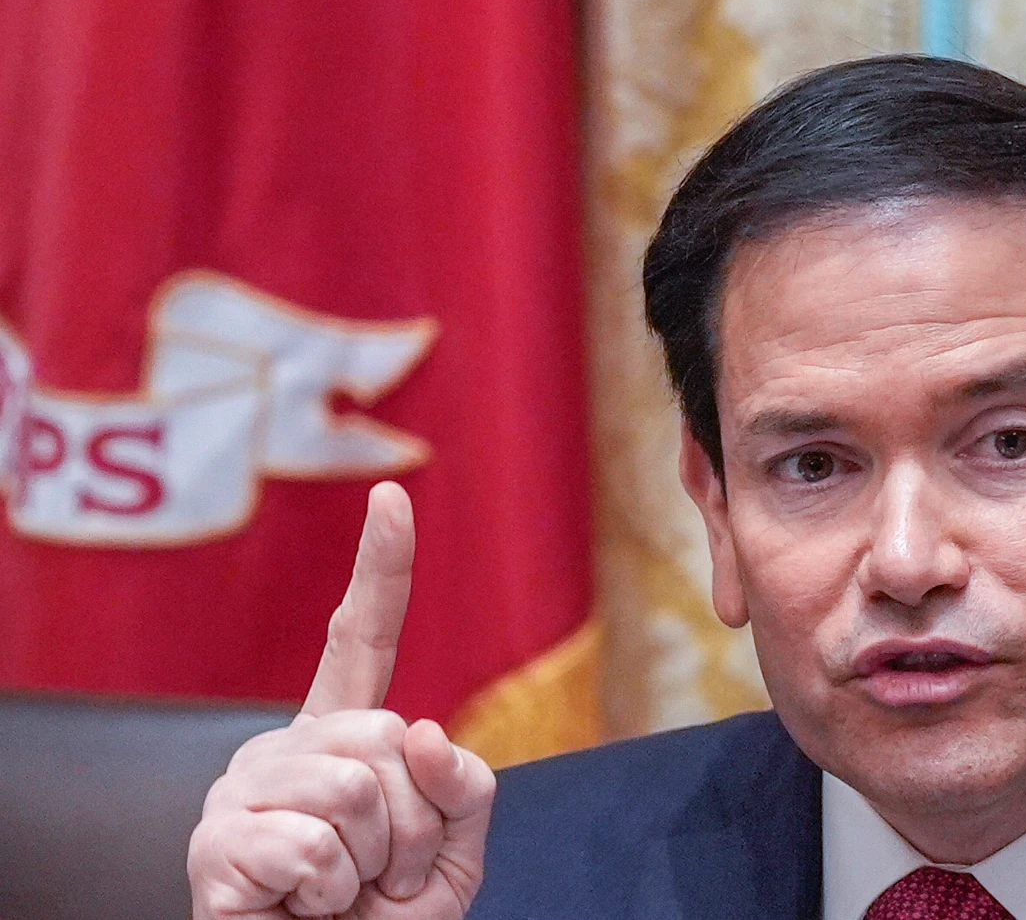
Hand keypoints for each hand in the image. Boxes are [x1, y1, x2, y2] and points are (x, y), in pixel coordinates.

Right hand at [187, 483, 496, 918]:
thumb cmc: (386, 917)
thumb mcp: (457, 850)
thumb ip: (463, 786)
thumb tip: (419, 729)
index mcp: (341, 736)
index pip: (360, 640)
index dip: (381, 569)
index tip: (392, 496)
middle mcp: (282, 747)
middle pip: (388, 736)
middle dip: (414, 824)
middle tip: (381, 873)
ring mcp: (240, 793)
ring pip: (358, 790)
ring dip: (375, 863)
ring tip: (344, 894)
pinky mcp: (214, 847)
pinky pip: (315, 848)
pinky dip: (329, 896)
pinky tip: (303, 910)